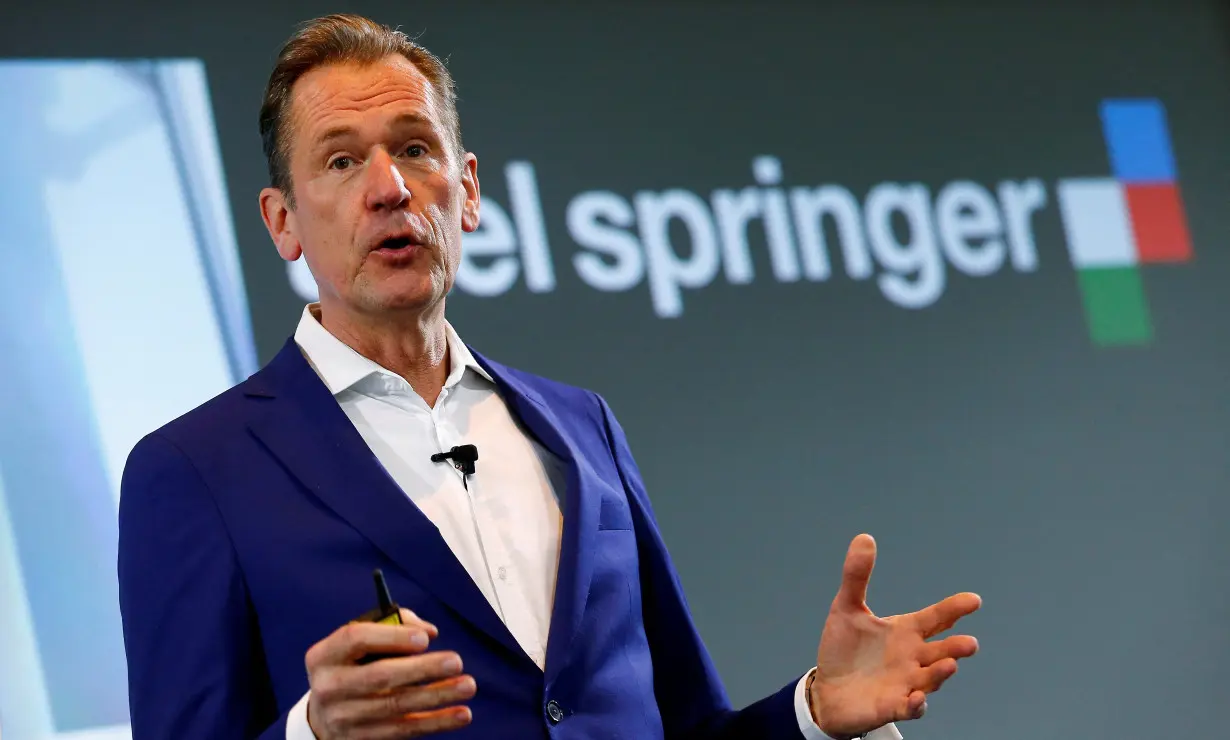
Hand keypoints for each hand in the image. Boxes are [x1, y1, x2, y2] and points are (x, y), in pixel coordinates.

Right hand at [306, 608, 475, 738]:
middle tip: (455, 661)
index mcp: (324, 656)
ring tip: (467, 685)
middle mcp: (329, 687)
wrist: (323, 717)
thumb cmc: (352, 668)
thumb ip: (394, 626)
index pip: (356, 639)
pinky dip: (436, 722)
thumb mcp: (358, 644)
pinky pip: (404, 730)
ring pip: (397, 706)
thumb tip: (429, 632)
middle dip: (422, 669)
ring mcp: (343, 718)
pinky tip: (460, 714)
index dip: (392, 637)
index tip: (425, 639)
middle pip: (380, 676)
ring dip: (437, 696)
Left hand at [809, 534, 980, 739]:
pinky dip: (916, 705)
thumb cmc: (844, 649)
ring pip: (930, 679)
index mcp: (906, 631)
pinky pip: (909, 707)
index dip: (954, 608)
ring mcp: (906, 683)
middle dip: (956, 648)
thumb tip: (864, 537)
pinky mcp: (892, 706)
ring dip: (940, 674)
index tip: (974, 600)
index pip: (936, 617)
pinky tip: (916, 699)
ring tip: (950, 665)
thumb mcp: (847, 608)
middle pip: (941, 651)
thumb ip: (857, 576)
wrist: (828, 690)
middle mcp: (913, 657)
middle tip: (969, 643)